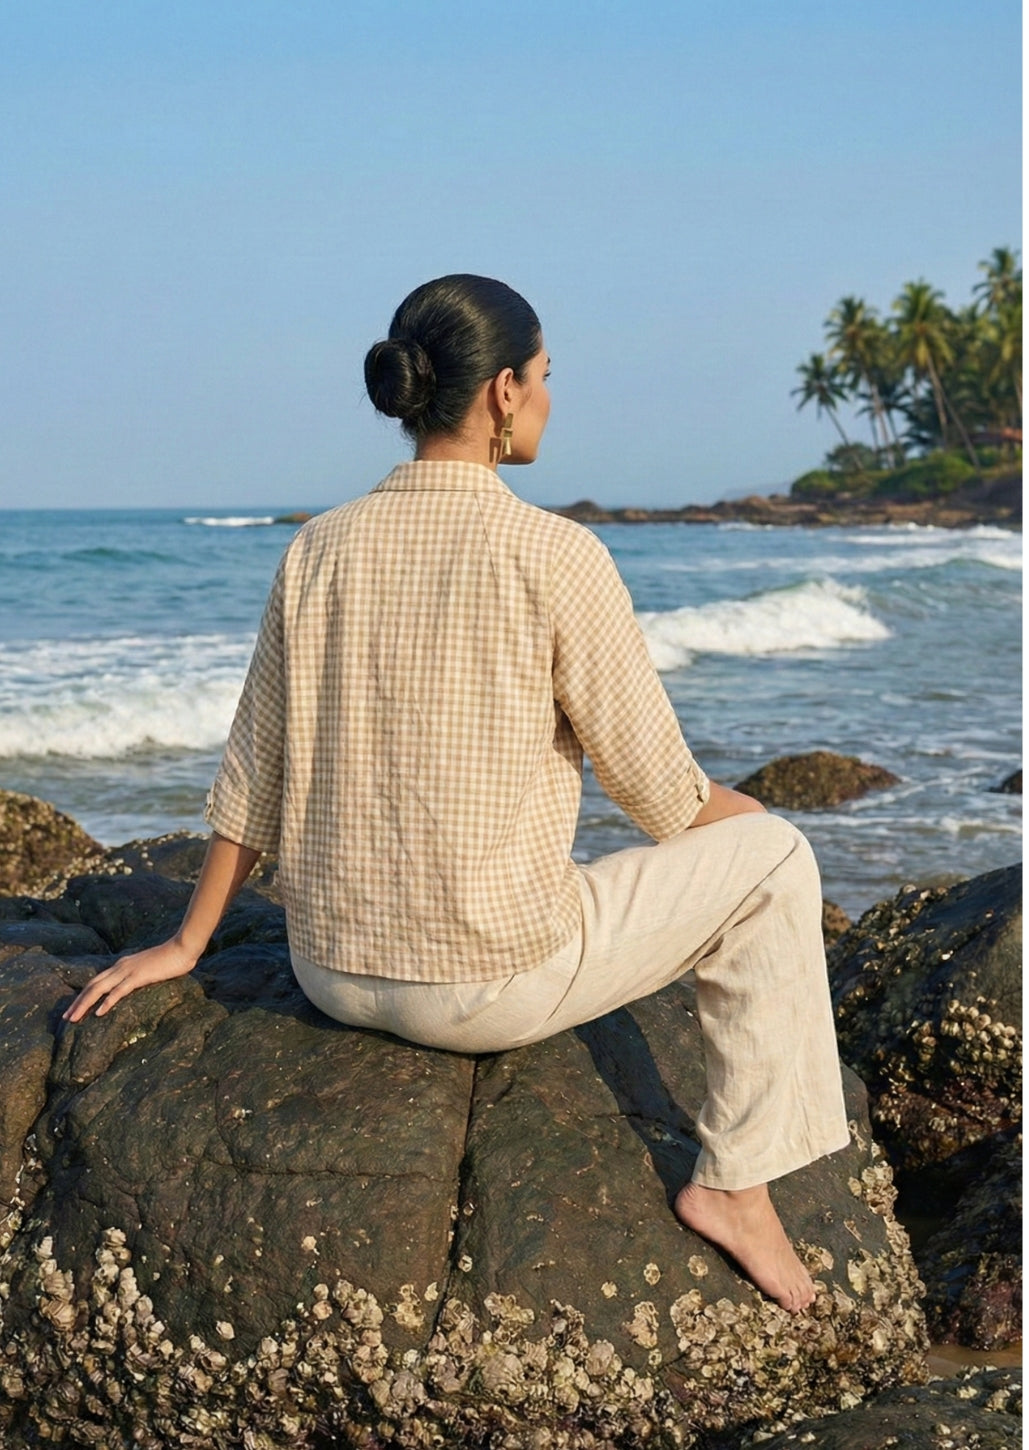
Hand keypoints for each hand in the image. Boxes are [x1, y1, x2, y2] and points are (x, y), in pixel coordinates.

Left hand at [62, 937, 198, 1022]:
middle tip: (66, 1018)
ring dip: (84, 1004)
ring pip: (99, 989)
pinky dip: (107, 1002)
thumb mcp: (149, 968)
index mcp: (122, 965)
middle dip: (77, 1002)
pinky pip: (118, 991)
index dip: (83, 995)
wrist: (183, 948)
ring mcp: (128, 971)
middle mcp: (120, 966)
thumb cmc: (171, 959)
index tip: (74, 1009)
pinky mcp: (138, 976)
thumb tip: (133, 986)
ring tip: (73, 1018)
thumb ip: (139, 976)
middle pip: (92, 985)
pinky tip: (99, 1013)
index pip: (96, 981)